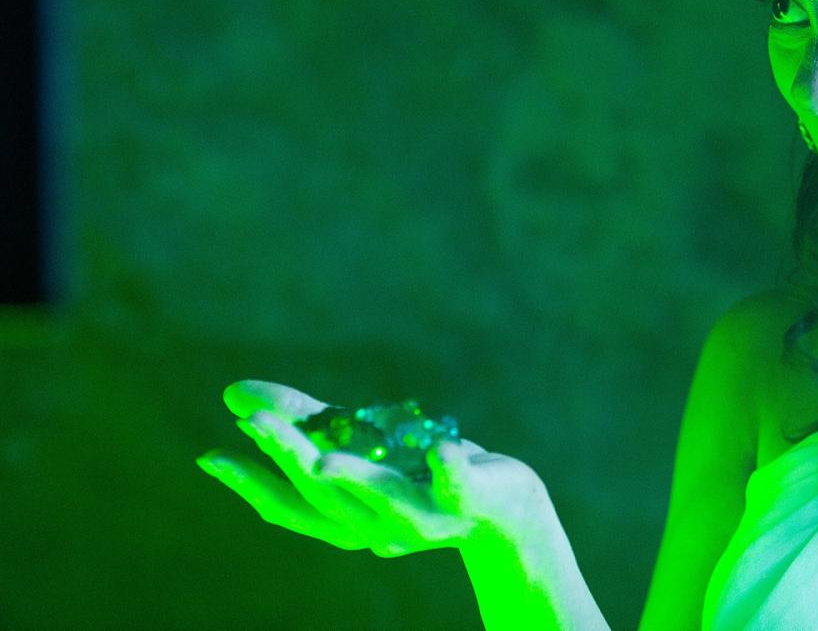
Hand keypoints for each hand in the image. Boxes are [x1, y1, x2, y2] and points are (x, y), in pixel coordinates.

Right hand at [198, 380, 548, 558]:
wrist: (503, 506)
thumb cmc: (420, 472)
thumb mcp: (359, 443)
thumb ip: (304, 420)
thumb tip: (231, 395)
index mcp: (346, 517)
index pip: (288, 506)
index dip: (249, 484)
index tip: (209, 456)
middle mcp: (377, 527)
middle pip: (326, 498)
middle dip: (289, 460)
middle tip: (256, 423)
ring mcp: (425, 518)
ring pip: (384, 501)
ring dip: (354, 479)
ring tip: (322, 459)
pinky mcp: (469, 501)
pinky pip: (459, 487)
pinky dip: (451, 469)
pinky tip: (446, 447)